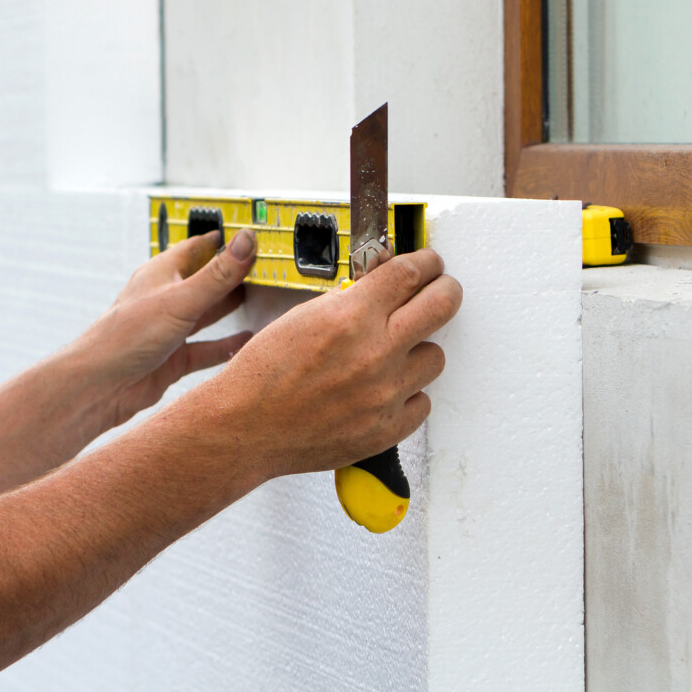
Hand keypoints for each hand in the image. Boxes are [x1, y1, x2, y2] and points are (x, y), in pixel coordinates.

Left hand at [71, 229, 258, 427]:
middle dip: (232, 275)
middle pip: (205, 280)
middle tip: (264, 268)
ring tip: (260, 301)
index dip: (223, 241)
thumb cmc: (126, 336)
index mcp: (162, 274)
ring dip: (230, 309)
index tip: (251, 236)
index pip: (197, 248)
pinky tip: (245, 343)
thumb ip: (218, 275)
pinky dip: (226, 346)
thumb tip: (247, 242)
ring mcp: (170, 329)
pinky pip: (206, 349)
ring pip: (207, 314)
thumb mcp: (181, 299)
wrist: (100, 386)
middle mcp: (166, 298)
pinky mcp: (174, 358)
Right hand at [190, 249, 461, 480]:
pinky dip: (407, 394)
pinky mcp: (388, 428)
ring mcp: (386, 394)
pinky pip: (422, 401)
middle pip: (443, 304)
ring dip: (418, 350)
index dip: (427, 263)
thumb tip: (384, 285)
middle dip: (445, 290)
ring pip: (436, 357)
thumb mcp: (303, 316)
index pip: (411, 273)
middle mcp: (375, 352)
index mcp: (351, 317)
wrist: (246, 429)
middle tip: (441, 290)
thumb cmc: (263, 375)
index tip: (430, 264)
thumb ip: (350, 300)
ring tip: (393, 354)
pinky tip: (383, 390)